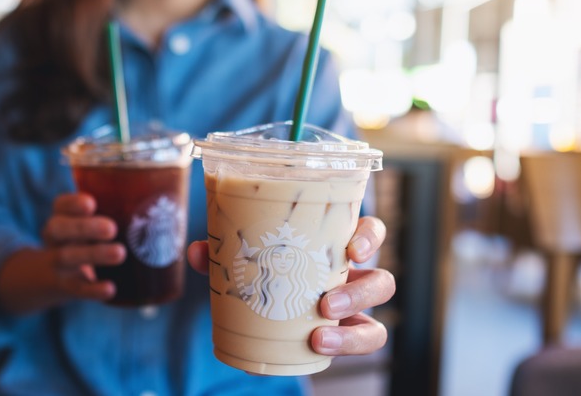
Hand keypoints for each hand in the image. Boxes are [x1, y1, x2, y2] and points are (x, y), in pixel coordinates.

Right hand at [0, 193, 125, 314]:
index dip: (73, 203)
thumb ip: (114, 213)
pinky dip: (92, 290)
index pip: (60, 205)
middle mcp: (55, 238)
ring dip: (94, 254)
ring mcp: (56, 263)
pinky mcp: (64, 286)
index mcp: (61, 217)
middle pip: (59, 228)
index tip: (91, 203)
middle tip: (112, 228)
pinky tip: (110, 289)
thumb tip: (165, 208)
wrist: (48, 277)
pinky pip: (76, 288)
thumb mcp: (87, 224)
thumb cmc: (83, 240)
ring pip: (68, 256)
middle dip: (85, 227)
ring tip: (120, 253)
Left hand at [187, 216, 394, 355]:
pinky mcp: (345, 338)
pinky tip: (316, 347)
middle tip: (326, 303)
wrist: (261, 315)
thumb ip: (224, 253)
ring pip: (377, 327)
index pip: (369, 233)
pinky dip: (345, 347)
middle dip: (362, 292)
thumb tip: (197, 252)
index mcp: (333, 249)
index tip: (352, 249)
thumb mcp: (245, 260)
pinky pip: (364, 344)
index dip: (369, 237)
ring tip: (319, 336)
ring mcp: (353, 312)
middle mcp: (352, 279)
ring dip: (354, 331)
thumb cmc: (264, 273)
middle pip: (383, 281)